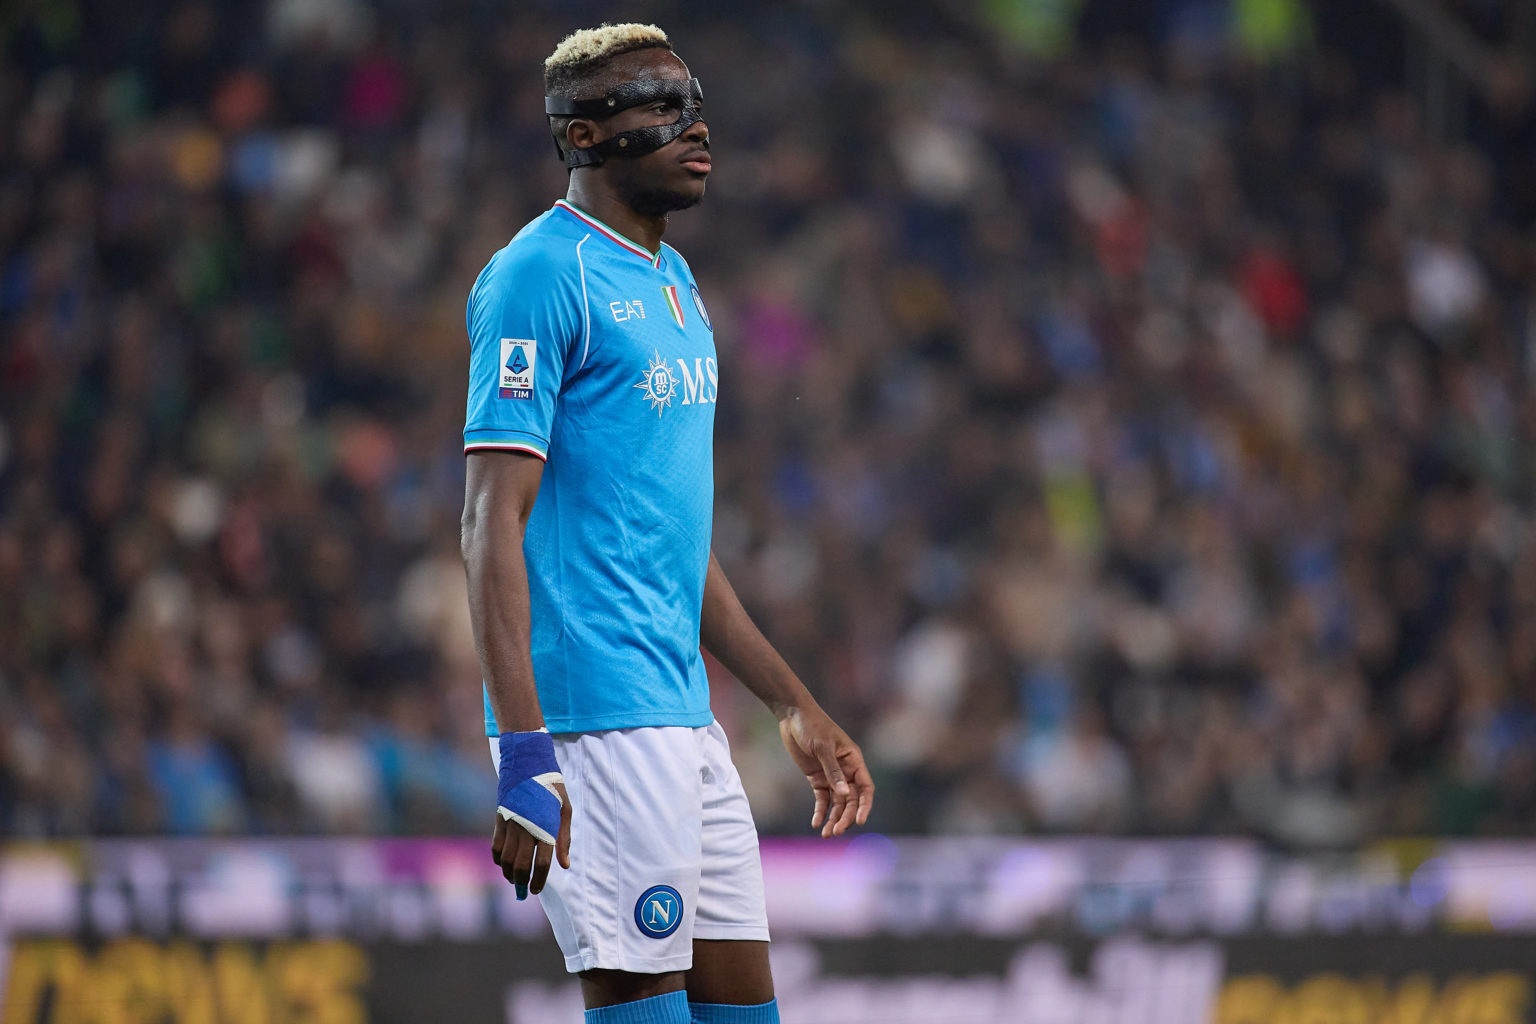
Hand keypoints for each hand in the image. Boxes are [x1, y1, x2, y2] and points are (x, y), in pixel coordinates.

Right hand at [492, 781, 571, 897]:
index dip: (539, 880)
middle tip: (525, 892)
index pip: (542, 863)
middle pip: (521, 865)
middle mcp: (527, 829)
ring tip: (516, 880)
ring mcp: (511, 825)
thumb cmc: (552, 789)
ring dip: (510, 874)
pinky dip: (498, 860)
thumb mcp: (565, 811)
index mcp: (546, 827)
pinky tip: (504, 864)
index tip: (537, 890)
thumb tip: (565, 865)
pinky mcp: (499, 821)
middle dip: (522, 883)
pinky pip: (496, 848)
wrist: (528, 765)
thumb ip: (564, 840)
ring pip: (506, 860)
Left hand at [778, 704, 874, 837]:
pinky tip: (815, 823)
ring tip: (825, 834)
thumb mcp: (822, 747)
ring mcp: (831, 775)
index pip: (865, 788)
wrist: (792, 716)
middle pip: (851, 800)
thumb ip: (833, 771)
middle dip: (845, 817)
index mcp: (854, 760)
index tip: (860, 821)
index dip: (864, 805)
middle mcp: (846, 770)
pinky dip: (820, 811)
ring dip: (833, 818)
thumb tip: (845, 794)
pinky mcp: (816, 777)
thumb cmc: (812, 726)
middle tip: (834, 832)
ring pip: (837, 803)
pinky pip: (822, 799)